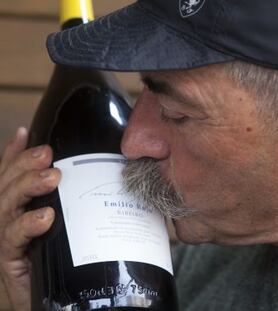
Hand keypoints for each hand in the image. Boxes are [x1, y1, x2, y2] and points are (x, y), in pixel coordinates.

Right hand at [0, 128, 59, 310]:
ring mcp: (6, 239)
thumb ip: (71, 203)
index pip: (11, 176)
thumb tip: (86, 178)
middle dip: (24, 165)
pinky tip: (44, 217)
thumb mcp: (66, 226)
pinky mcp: (10, 260)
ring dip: (26, 187)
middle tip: (47, 154)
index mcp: (19, 209)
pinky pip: (12, 239)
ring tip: (51, 178)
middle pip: (7, 185)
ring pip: (6, 206)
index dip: (14, 154)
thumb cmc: (61, 260)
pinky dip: (27, 225)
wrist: (52, 301)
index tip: (26, 132)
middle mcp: (8, 220)